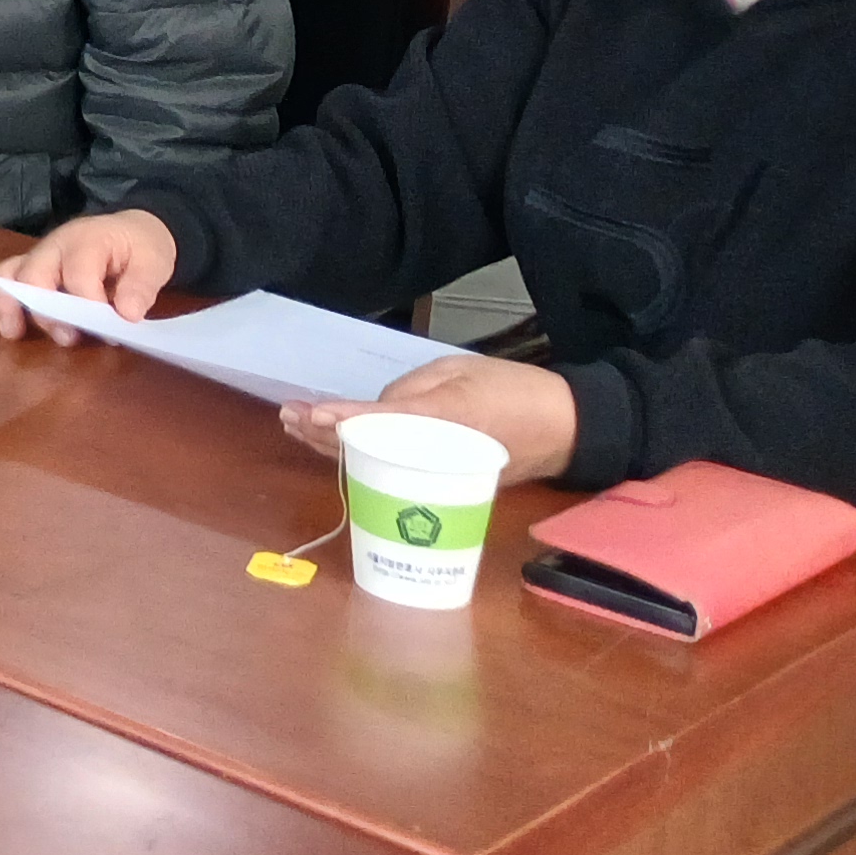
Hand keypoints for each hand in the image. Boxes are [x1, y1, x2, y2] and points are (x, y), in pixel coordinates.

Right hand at [0, 210, 179, 340]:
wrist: (132, 231)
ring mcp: (40, 254)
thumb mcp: (154, 262)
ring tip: (11, 331)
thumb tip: (127, 314)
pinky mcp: (32, 266)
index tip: (109, 331)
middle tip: (67, 339)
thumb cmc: (141, 248)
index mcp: (88, 240)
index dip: (89, 304)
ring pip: (11, 273)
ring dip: (7, 303)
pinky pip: (4, 277)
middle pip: (36, 274)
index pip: (78, 273)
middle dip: (45, 310)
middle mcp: (56, 244)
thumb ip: (142, 286)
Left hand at [280, 355, 579, 485]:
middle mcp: (439, 452)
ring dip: (334, 447)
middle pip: (372, 448)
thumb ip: (412, 391)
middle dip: (325, 434)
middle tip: (290, 415)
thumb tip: (373, 414)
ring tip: (298, 426)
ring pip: (377, 463)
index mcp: (450, 418)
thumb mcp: (459, 373)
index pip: (388, 422)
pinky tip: (334, 445)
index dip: (346, 420)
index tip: (312, 414)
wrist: (565, 427)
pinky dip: (361, 458)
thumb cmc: (513, 390)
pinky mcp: (444, 482)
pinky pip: (395, 470)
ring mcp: (441, 472)